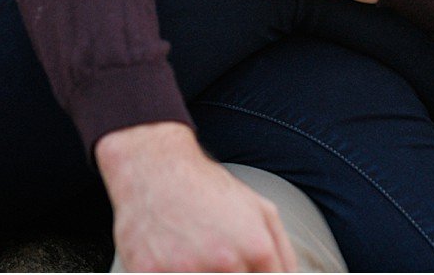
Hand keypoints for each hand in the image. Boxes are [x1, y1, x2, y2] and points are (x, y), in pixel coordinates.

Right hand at [96, 122, 296, 271]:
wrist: (154, 170)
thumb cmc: (207, 190)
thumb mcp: (260, 210)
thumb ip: (283, 254)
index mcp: (256, 248)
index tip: (243, 269)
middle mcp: (224, 261)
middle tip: (215, 257)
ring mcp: (185, 270)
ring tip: (191, 256)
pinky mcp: (150, 273)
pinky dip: (171, 274)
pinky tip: (172, 259)